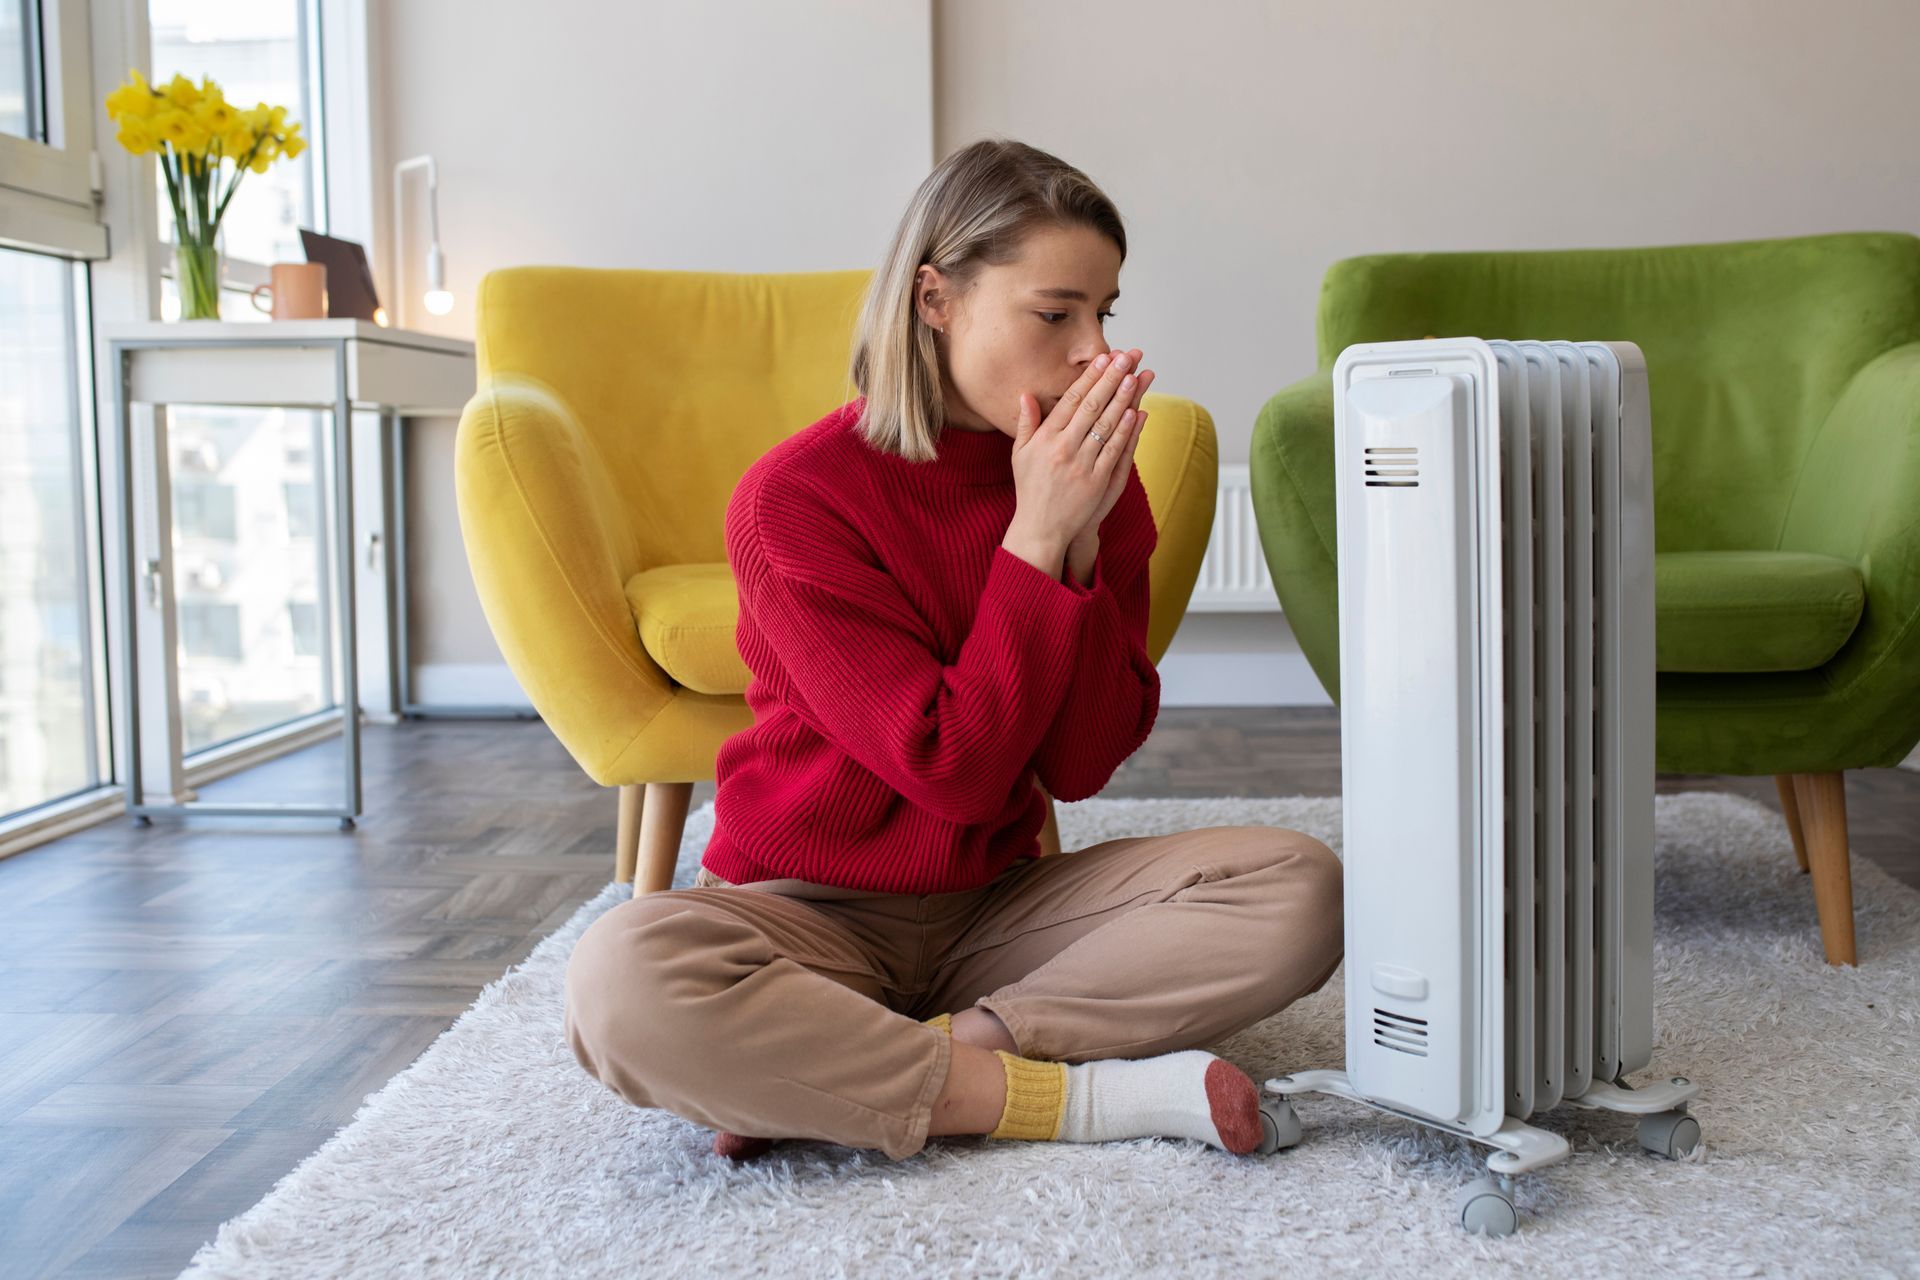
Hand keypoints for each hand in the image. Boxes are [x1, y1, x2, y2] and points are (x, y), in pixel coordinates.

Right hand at [1003, 349, 1153, 558]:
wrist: (1040, 528)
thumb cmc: (1030, 489)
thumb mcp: (1019, 454)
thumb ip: (1026, 423)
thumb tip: (1026, 394)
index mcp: (1045, 438)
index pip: (1070, 400)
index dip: (1089, 378)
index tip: (1103, 358)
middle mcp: (1063, 448)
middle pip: (1091, 407)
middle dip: (1111, 379)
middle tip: (1127, 357)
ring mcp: (1081, 464)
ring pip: (1105, 425)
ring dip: (1122, 399)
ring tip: (1135, 377)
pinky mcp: (1096, 481)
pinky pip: (1113, 451)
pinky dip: (1124, 431)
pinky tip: (1135, 413)